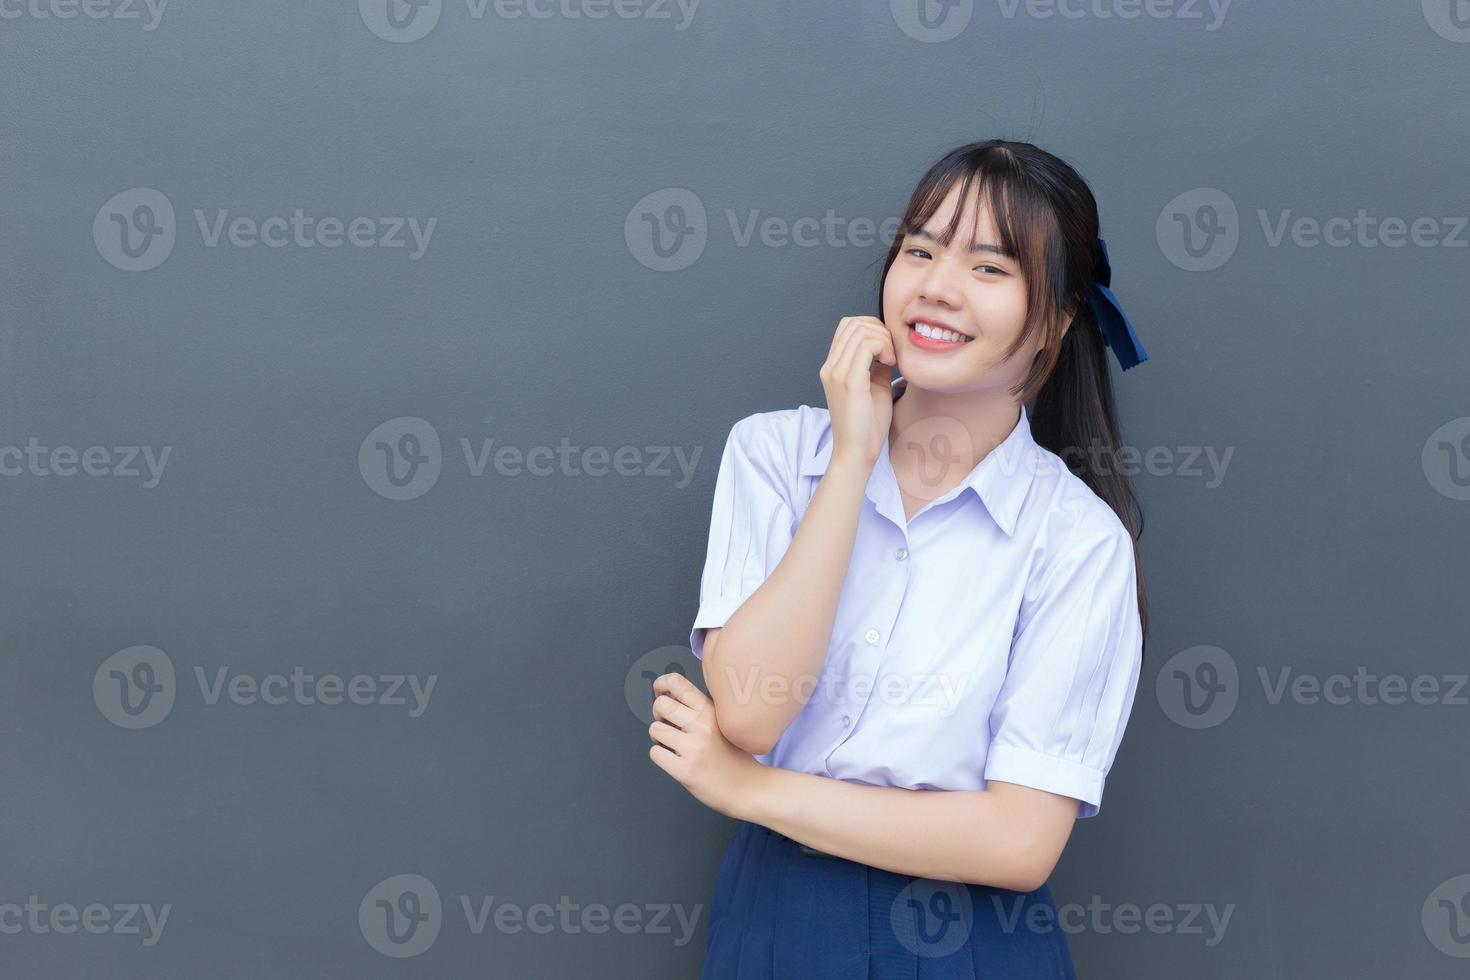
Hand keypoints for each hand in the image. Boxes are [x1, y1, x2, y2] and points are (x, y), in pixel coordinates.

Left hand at [647, 672, 765, 820]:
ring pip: (655, 729)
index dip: (662, 684)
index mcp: (711, 711)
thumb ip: (700, 710)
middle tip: (668, 725)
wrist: (749, 788)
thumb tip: (667, 697)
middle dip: (659, 714)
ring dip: (660, 739)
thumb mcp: (723, 724)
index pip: (677, 683)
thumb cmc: (733, 756)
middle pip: (661, 704)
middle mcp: (703, 726)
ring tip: (675, 747)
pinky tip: (676, 761)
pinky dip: (661, 756)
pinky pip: (655, 753)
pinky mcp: (685, 770)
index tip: (660, 692)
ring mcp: (694, 748)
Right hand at [820, 316, 897, 468]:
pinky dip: (884, 347)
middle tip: (891, 353)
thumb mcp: (874, 386)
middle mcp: (830, 367)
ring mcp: (837, 372)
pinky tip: (890, 364)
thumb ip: (877, 365)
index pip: (848, 326)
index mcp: (832, 368)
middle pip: (853, 323)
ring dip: (883, 339)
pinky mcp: (849, 380)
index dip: (872, 329)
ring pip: (861, 330)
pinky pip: (867, 345)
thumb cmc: (866, 425)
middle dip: (879, 330)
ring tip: (891, 360)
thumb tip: (888, 348)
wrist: (856, 452)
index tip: (887, 350)